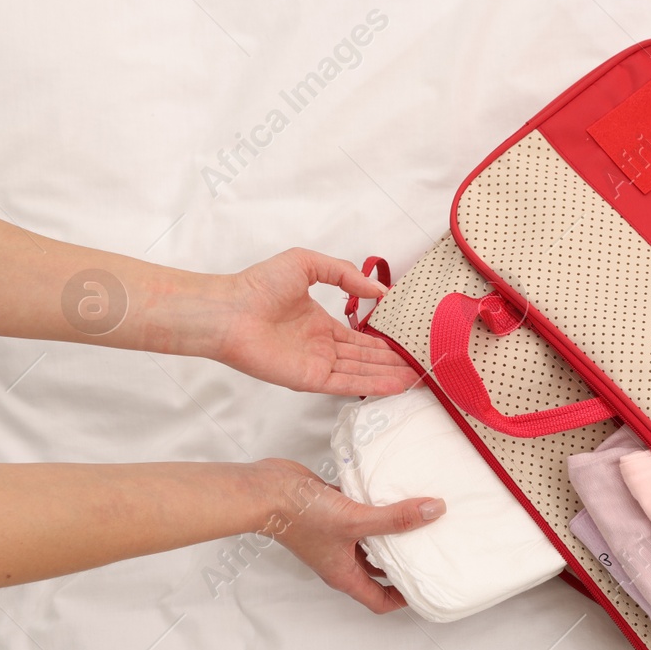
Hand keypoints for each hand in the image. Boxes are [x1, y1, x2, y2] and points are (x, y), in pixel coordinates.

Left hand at [211, 248, 421, 396]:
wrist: (229, 310)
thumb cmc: (259, 285)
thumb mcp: (306, 263)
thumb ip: (344, 273)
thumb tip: (377, 291)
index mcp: (319, 324)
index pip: (359, 338)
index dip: (383, 343)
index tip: (406, 344)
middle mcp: (321, 347)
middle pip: (365, 359)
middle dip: (393, 363)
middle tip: (421, 367)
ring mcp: (317, 365)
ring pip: (362, 373)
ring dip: (389, 376)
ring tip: (417, 379)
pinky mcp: (310, 379)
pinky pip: (347, 384)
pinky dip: (373, 386)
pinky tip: (396, 386)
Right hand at [257, 459, 443, 612]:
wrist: (266, 490)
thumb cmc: (300, 516)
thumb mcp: (356, 520)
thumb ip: (396, 519)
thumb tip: (433, 511)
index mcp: (344, 575)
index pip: (380, 600)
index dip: (404, 599)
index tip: (426, 586)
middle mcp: (341, 560)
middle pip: (379, 571)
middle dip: (404, 563)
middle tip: (431, 550)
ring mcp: (336, 537)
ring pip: (372, 540)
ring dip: (393, 533)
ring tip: (421, 522)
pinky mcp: (334, 513)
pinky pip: (362, 515)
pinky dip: (378, 509)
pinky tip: (396, 496)